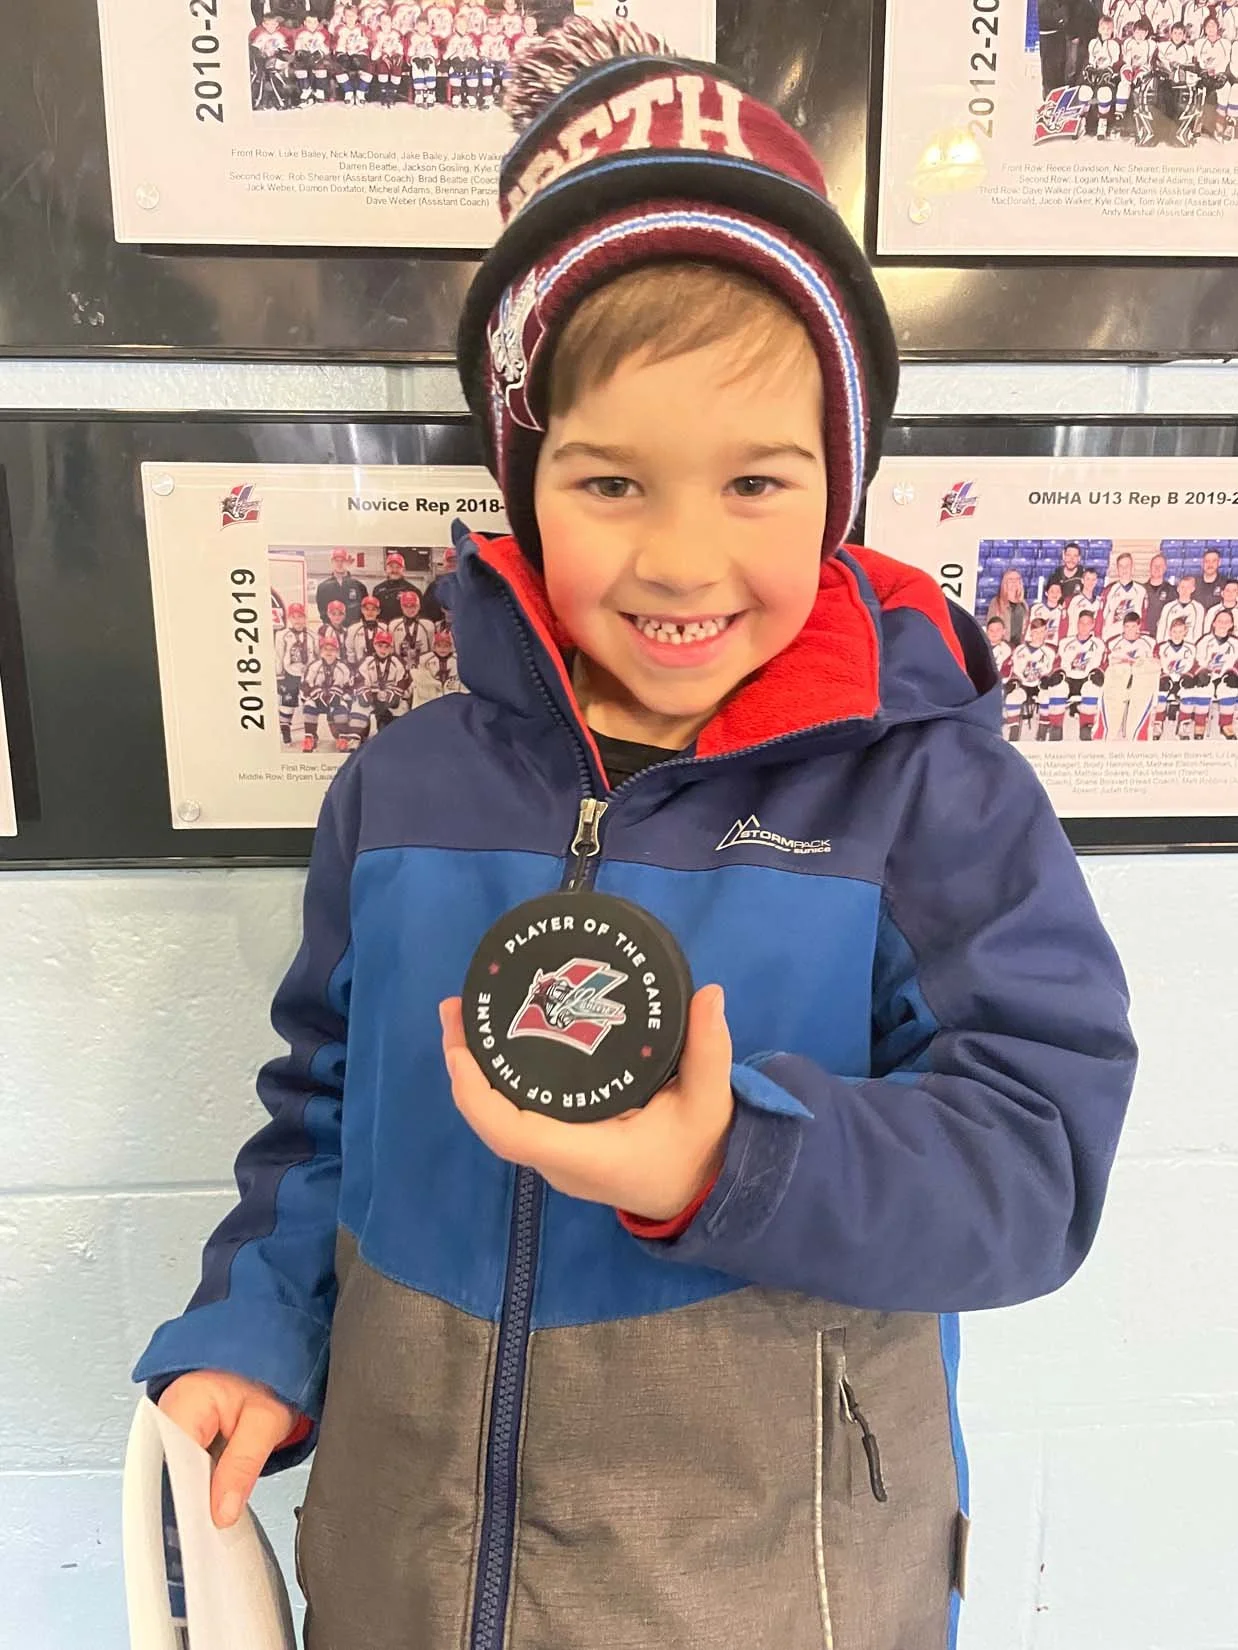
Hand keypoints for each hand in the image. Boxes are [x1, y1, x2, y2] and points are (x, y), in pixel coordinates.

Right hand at [158, 1370, 295, 1528]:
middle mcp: (168, 1411)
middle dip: (192, 1501)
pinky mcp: (179, 1432)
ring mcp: (170, 1422)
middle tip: (216, 1522)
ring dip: (196, 1493)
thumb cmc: (268, 1377)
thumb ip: (243, 1465)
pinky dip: (198, 1482)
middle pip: (168, 1473)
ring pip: (173, 1474)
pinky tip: (212, 1493)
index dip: (190, 1500)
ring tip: (217, 1508)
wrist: (271, 1350)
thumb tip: (222, 1511)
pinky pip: (181, 1467)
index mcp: (183, 1402)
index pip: (173, 1466)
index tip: (207, 1524)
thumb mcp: (267, 1421)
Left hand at [440, 985, 734, 1222]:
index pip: (513, 1133)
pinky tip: (493, 1041)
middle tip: (455, 1008)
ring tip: (465, 1015)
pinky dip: (493, 1081)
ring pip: (497, 1119)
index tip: (461, 1048)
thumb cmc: (697, 1150)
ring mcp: (554, 1157)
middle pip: (492, 1121)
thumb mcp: (709, 1101)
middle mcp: (559, 1161)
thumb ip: (710, 1051)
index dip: (477, 1094)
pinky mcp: (557, 1146)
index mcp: (586, 1155)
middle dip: (464, 1068)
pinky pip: (512, 1115)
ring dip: (474, 1072)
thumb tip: (709, 994)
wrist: (699, 1191)